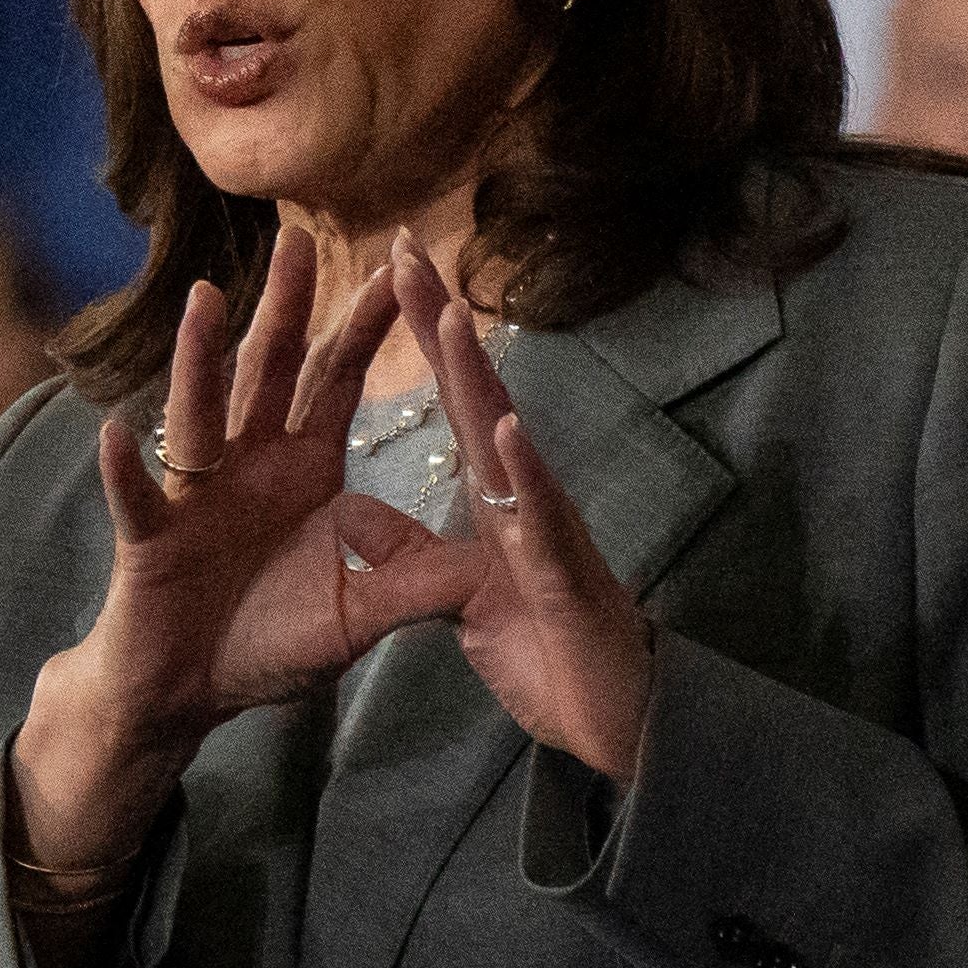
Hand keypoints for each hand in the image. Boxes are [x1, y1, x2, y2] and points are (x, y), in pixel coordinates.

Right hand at [13, 226, 429, 863]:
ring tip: (208, 302)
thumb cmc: (266, 643)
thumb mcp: (357, 617)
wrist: (189, 690)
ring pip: (199, 411)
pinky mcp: (151, 536)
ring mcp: (195, 492)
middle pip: (269, 371)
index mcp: (302, 467)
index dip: (366, 325)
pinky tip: (122, 436)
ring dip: (200, 357)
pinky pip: (139, 498)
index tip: (397, 265)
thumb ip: (414, 588)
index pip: (339, 379)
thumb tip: (492, 568)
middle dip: (287, 306)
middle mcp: (247, 462)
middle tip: (301, 237)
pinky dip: (128, 470)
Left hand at [363, 242, 657, 781]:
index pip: (453, 399)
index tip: (391, 266)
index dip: (424, 335)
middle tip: (405, 247)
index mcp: (497, 496)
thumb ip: (408, 553)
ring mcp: (547, 531)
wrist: (616, 720)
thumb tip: (351, 512)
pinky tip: (505, 431)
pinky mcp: (562, 580)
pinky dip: (523, 476)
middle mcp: (524, 496)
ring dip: (478, 381)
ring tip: (447, 316)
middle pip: (475, 396)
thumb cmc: (546, 652)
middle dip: (440, 323)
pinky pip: (539, 521)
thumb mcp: (456, 600)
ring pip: (508, 442)